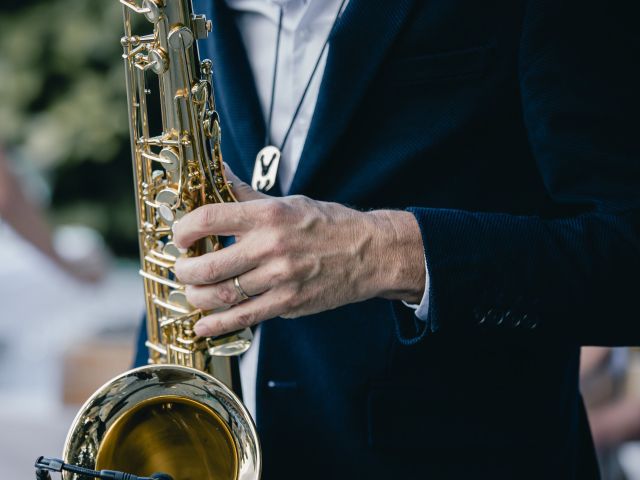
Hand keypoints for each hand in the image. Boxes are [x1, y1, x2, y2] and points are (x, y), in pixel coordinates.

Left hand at [172, 165, 424, 336]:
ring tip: (192, 292)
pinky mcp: (289, 302)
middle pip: (209, 264)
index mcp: (268, 214)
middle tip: (181, 269)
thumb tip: (216, 170)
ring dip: (197, 297)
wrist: (370, 252)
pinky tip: (203, 326)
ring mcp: (280, 278)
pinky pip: (244, 317)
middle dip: (184, 271)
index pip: (208, 219)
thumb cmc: (327, 224)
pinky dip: (217, 324)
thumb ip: (246, 192)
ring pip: (222, 294)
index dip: (183, 230)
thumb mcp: (287, 201)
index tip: (179, 237)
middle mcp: (271, 246)